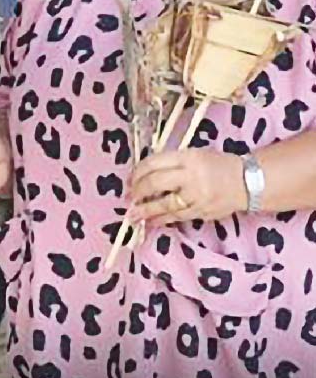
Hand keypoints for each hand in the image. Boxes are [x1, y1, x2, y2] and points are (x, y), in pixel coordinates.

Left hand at [129, 148, 248, 225]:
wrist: (248, 181)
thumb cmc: (217, 165)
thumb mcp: (194, 155)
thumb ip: (172, 162)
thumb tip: (145, 174)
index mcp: (188, 158)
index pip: (154, 163)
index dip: (137, 172)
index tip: (130, 178)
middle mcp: (191, 176)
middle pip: (155, 183)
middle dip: (138, 190)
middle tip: (130, 196)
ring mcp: (197, 196)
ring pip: (164, 204)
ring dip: (145, 210)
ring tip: (133, 214)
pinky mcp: (202, 211)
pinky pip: (177, 217)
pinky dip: (162, 220)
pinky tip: (152, 222)